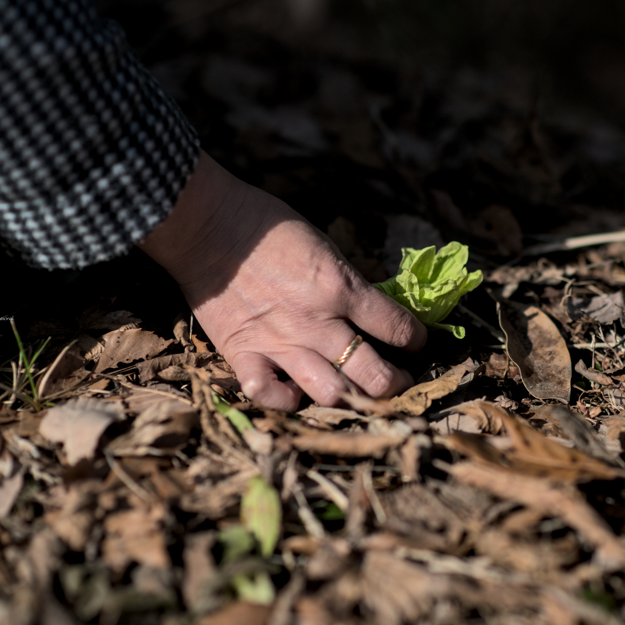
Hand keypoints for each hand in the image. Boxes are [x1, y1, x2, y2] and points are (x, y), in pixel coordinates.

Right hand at [138, 151, 426, 409]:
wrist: (207, 224)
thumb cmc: (268, 225)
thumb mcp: (325, 246)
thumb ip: (348, 282)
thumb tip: (374, 309)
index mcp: (341, 288)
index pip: (398, 327)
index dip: (416, 340)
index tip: (417, 342)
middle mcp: (317, 322)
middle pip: (374, 375)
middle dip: (396, 383)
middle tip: (398, 380)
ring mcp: (280, 343)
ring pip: (331, 393)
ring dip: (350, 398)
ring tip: (356, 393)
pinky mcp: (243, 354)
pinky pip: (270, 395)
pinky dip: (287, 399)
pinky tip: (296, 392)